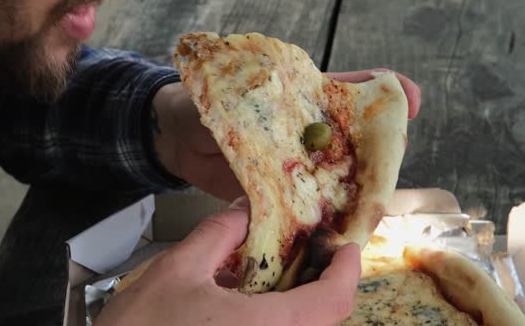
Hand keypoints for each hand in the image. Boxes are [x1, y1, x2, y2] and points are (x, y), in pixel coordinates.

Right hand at [96, 199, 361, 325]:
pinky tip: (249, 302)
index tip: (345, 246)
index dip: (347, 271)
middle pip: (322, 320)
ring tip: (280, 275)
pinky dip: (278, 319)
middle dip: (322, 285)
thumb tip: (243, 211)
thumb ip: (218, 236)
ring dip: (300, 305)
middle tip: (310, 255)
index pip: (332, 302)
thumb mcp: (178, 269)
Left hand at [151, 69, 420, 200]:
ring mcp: (299, 167)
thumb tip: (289, 107)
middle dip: (381, 158)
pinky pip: (310, 210)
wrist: (175, 138)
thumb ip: (268, 98)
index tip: (410, 99)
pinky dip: (326, 222)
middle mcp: (311, 134)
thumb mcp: (238, 92)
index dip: (386, 95)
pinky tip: (341, 234)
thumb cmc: (207, 103)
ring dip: (358, 197)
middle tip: (390, 171)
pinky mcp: (282, 197)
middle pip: (359, 146)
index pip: (355, 92)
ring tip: (370, 211)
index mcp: (307, 99)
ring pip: (341, 182)